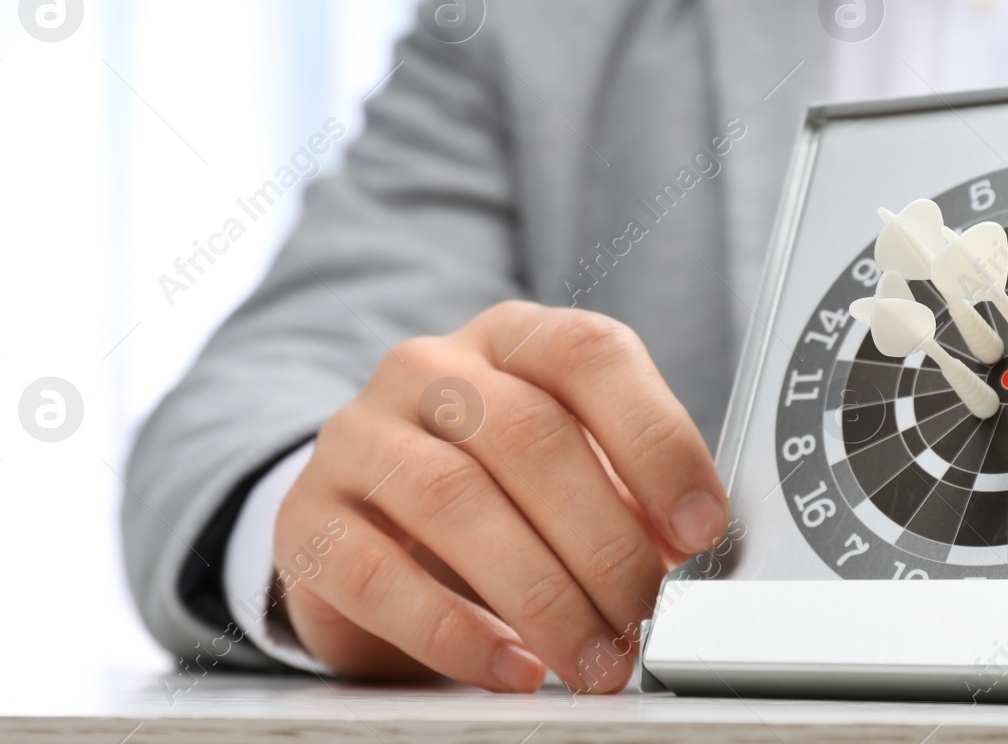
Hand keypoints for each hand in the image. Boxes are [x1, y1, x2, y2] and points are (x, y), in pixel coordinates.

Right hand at [272, 300, 729, 692]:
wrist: (366, 529)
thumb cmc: (496, 494)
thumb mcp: (568, 470)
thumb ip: (628, 491)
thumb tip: (691, 545)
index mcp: (511, 338)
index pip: (590, 354)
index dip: (657, 441)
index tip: (701, 527)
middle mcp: (429, 368)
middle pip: (530, 435)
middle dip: (605, 542)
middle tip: (644, 617)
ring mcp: (358, 435)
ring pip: (455, 499)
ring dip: (541, 594)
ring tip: (591, 658)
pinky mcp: (307, 518)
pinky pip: (378, 573)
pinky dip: (455, 633)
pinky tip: (511, 669)